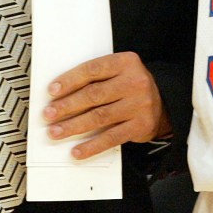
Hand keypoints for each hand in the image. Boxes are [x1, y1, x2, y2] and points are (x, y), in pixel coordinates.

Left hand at [42, 51, 169, 158]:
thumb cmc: (131, 84)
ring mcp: (138, 105)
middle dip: (67, 106)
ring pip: (99, 117)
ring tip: (56, 131)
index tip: (52, 91)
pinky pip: (111, 138)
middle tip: (49, 114)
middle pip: (94, 94)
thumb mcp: (118, 71)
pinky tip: (77, 150)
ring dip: (73, 126)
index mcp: (125, 62)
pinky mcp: (140, 126)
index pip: (92, 70)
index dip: (70, 80)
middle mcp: (134, 82)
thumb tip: (61, 92)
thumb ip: (96, 77)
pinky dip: (92, 146)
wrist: (163, 101)